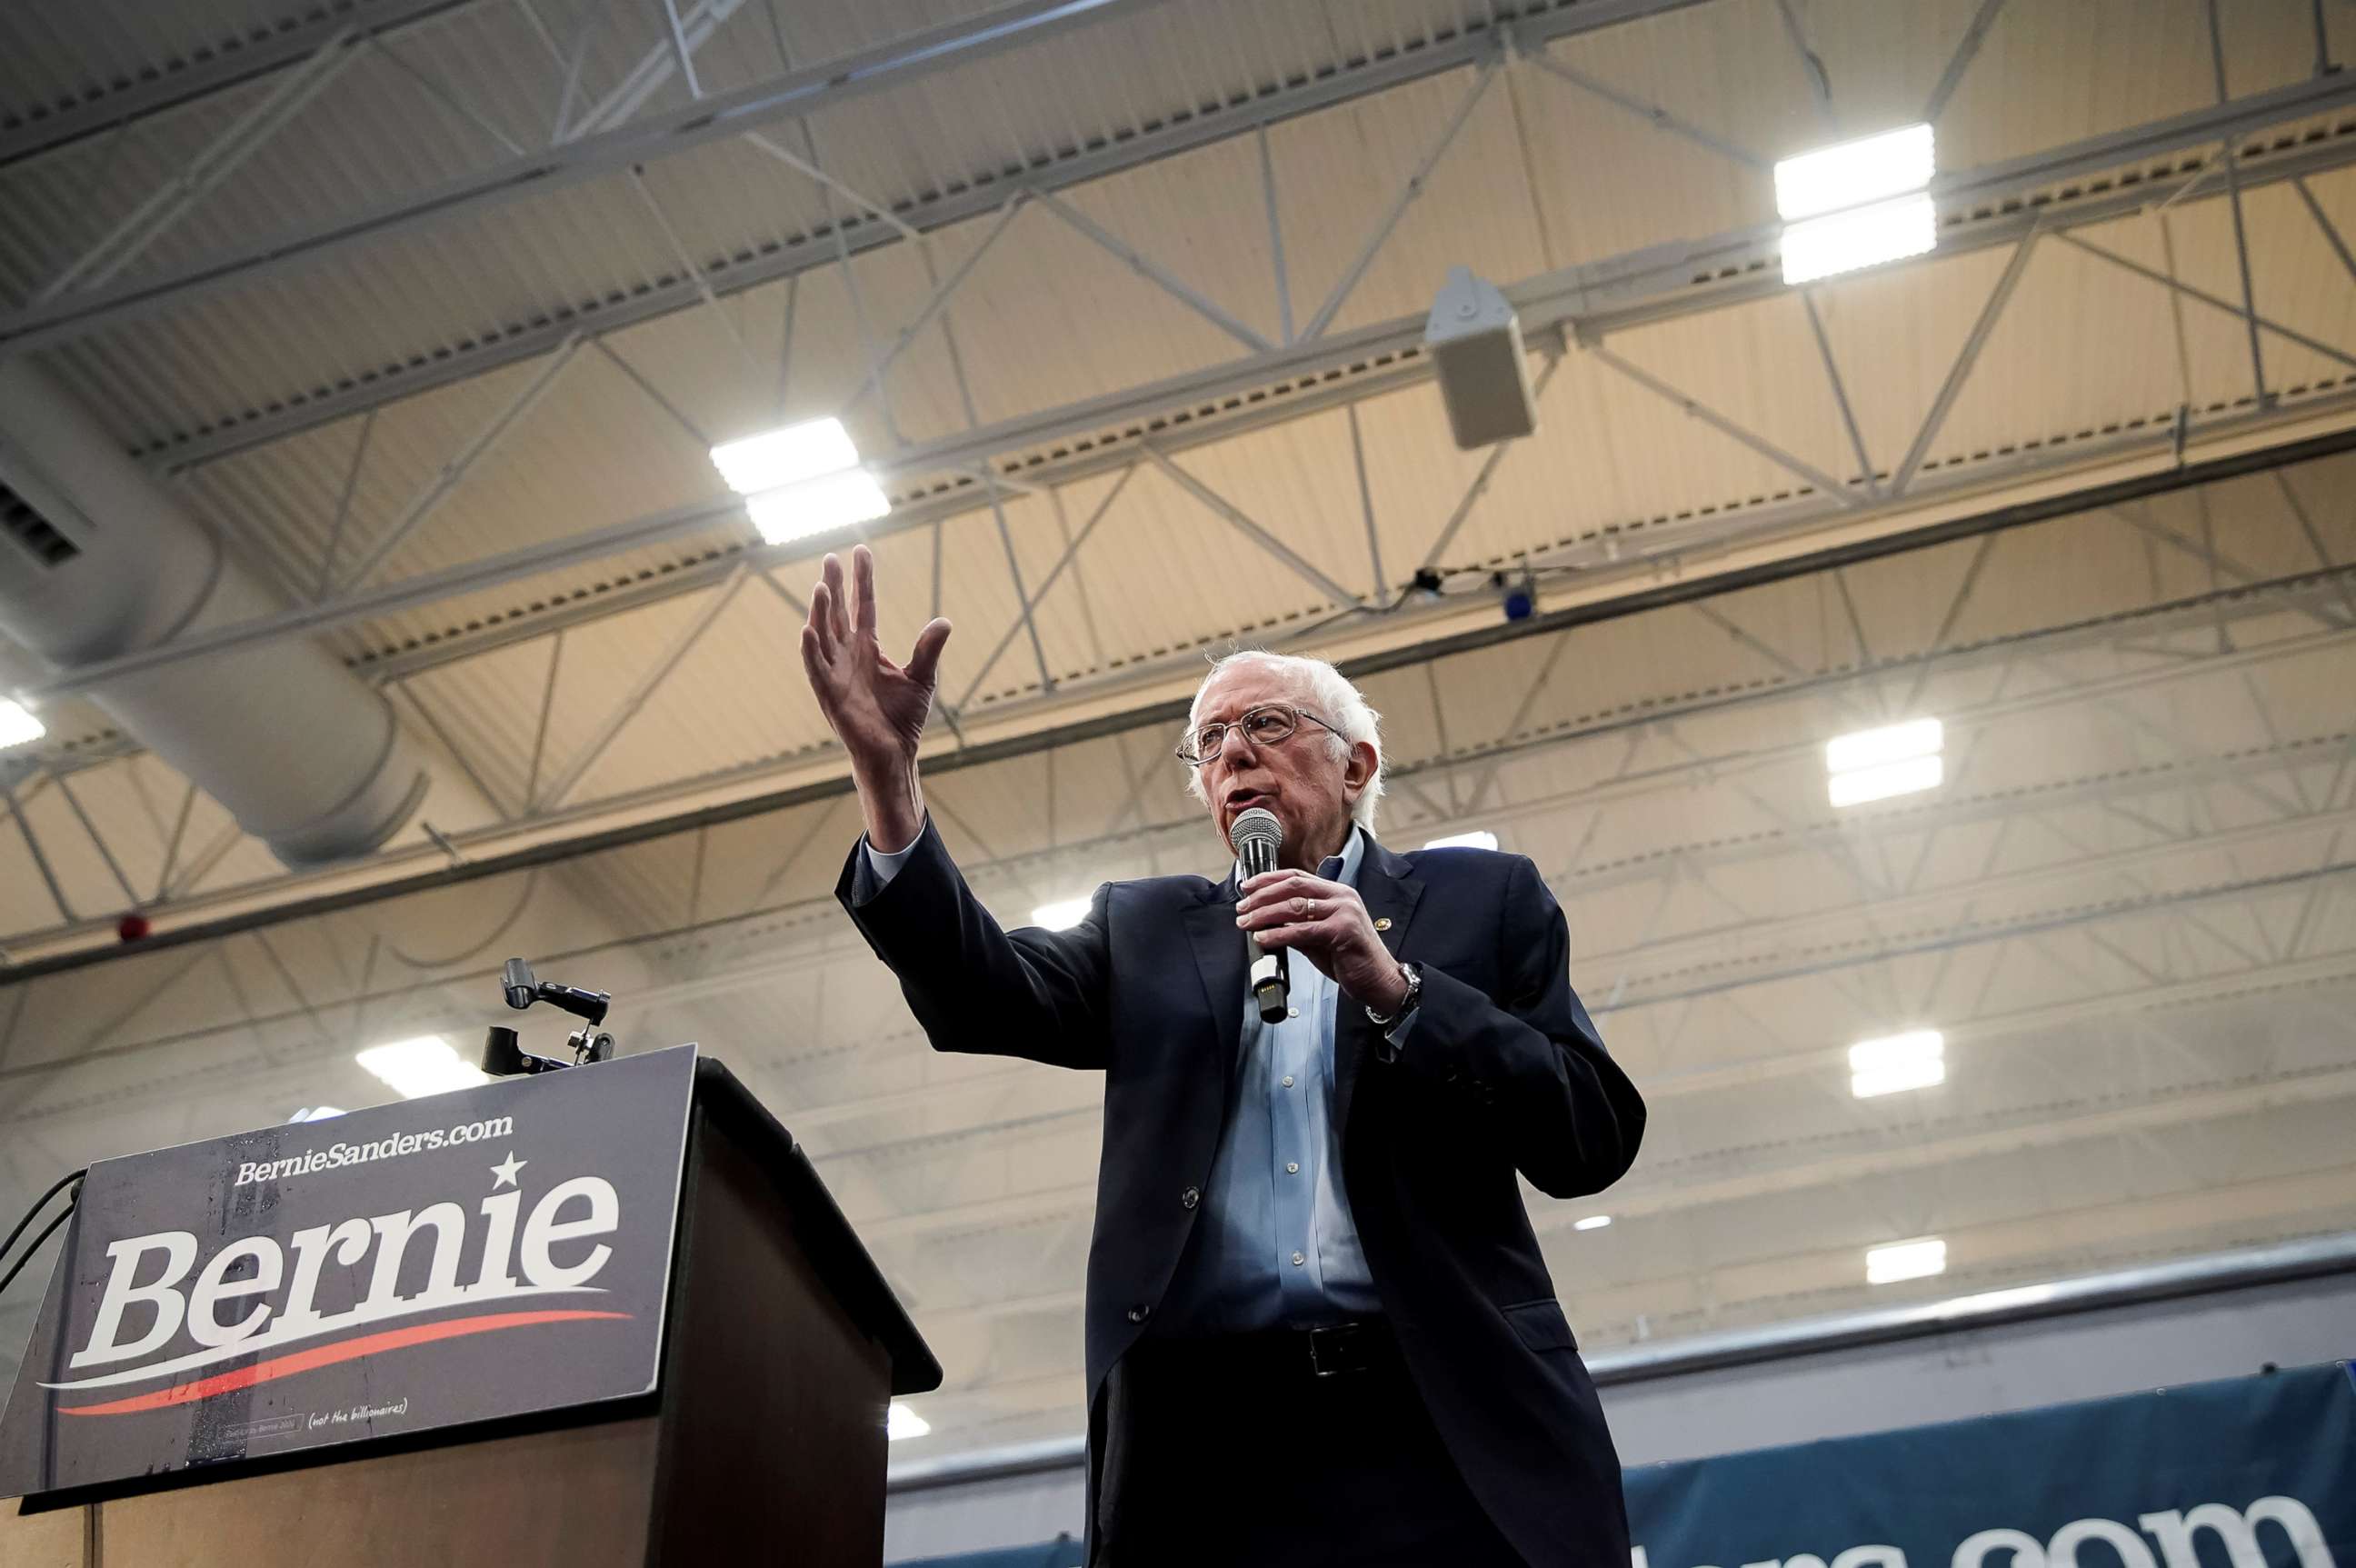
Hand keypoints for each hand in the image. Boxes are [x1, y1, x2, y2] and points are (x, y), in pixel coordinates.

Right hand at [799, 544, 950, 851]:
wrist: (893, 752)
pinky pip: (816, 668)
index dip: (861, 579)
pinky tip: (808, 629)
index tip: (860, 551)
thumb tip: (944, 622)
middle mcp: (847, 655)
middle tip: (830, 557)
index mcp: (867, 647)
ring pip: (823, 635)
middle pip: (837, 612)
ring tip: (822, 587)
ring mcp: (835, 673)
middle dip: (835, 585)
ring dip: (821, 612)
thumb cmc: (903, 718)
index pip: (862, 605)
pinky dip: (811, 650)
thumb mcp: (922, 678)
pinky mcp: (828, 694)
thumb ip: (929, 650)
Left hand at [1235, 870, 1408, 1012]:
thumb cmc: (1351, 959)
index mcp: (1336, 893)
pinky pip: (1303, 930)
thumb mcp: (1319, 938)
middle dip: (1262, 896)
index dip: (1268, 879)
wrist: (1378, 980)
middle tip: (1242, 907)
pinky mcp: (1343, 930)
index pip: (1297, 876)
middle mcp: (1342, 897)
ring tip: (1247, 923)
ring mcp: (1344, 912)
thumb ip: (1297, 926)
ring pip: (1295, 906)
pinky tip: (1263, 938)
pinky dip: (1279, 934)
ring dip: (1264, 914)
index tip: (1246, 887)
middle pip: (1293, 886)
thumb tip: (1267, 921)